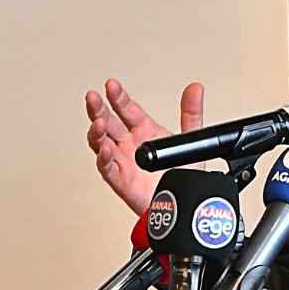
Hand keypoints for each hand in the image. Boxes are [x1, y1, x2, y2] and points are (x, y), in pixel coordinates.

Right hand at [85, 78, 203, 216]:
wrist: (185, 204)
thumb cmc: (182, 175)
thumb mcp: (191, 139)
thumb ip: (192, 113)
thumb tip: (195, 89)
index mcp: (144, 131)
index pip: (127, 109)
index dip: (118, 97)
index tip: (112, 85)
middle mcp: (129, 144)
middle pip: (108, 123)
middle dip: (98, 110)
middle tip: (93, 98)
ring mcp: (123, 161)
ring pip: (101, 144)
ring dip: (96, 133)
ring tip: (98, 122)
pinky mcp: (121, 181)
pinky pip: (108, 169)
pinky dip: (104, 159)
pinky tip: (105, 148)